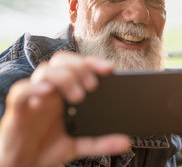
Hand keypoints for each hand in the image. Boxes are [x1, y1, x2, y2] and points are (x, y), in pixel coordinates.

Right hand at [0, 52, 130, 166]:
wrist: (23, 165)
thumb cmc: (48, 147)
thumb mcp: (79, 145)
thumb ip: (101, 142)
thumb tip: (126, 142)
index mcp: (66, 92)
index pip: (79, 65)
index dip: (94, 62)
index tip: (110, 68)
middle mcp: (51, 90)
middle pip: (62, 60)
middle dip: (80, 66)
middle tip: (93, 85)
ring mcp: (34, 98)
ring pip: (45, 71)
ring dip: (64, 77)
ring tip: (78, 96)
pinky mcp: (18, 110)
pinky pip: (21, 91)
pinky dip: (34, 87)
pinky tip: (48, 92)